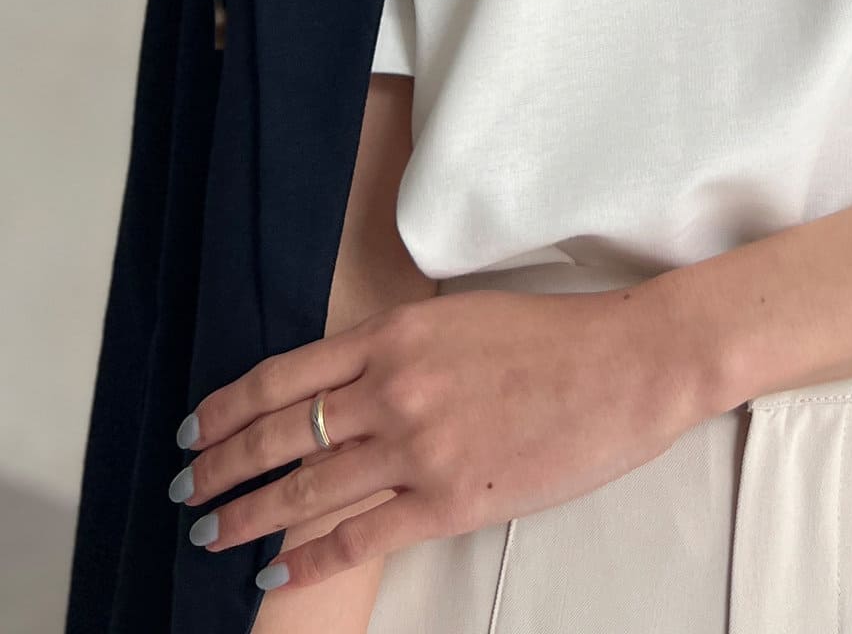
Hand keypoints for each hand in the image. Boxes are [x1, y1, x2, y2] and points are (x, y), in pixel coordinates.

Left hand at [168, 279, 710, 590]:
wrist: (625, 366)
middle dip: (221, 467)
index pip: (284, 377)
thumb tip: (348, 378)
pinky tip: (275, 573)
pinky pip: (358, 538)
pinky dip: (307, 559)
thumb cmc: (555, 336)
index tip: (197, 429)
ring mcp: (418, 449)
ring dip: (249, 517)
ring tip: (214, 533)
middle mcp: (393, 390)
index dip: (228, 408)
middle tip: (187, 488)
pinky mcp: (449, 501)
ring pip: (307, 490)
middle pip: (280, 435)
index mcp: (394, 336)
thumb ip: (400, 346)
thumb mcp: (461, 317)